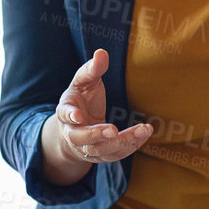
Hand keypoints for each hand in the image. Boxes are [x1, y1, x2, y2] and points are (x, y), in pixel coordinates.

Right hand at [40, 49, 152, 184]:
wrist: (76, 128)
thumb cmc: (81, 99)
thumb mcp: (83, 82)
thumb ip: (92, 69)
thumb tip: (101, 53)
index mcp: (66, 113)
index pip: (64, 115)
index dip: (70, 116)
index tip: (78, 116)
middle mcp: (73, 134)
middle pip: (81, 139)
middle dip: (96, 135)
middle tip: (113, 131)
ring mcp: (87, 148)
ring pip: (102, 150)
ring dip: (122, 142)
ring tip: (142, 130)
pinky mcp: (102, 155)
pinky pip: (116, 155)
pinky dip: (131, 145)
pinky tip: (144, 133)